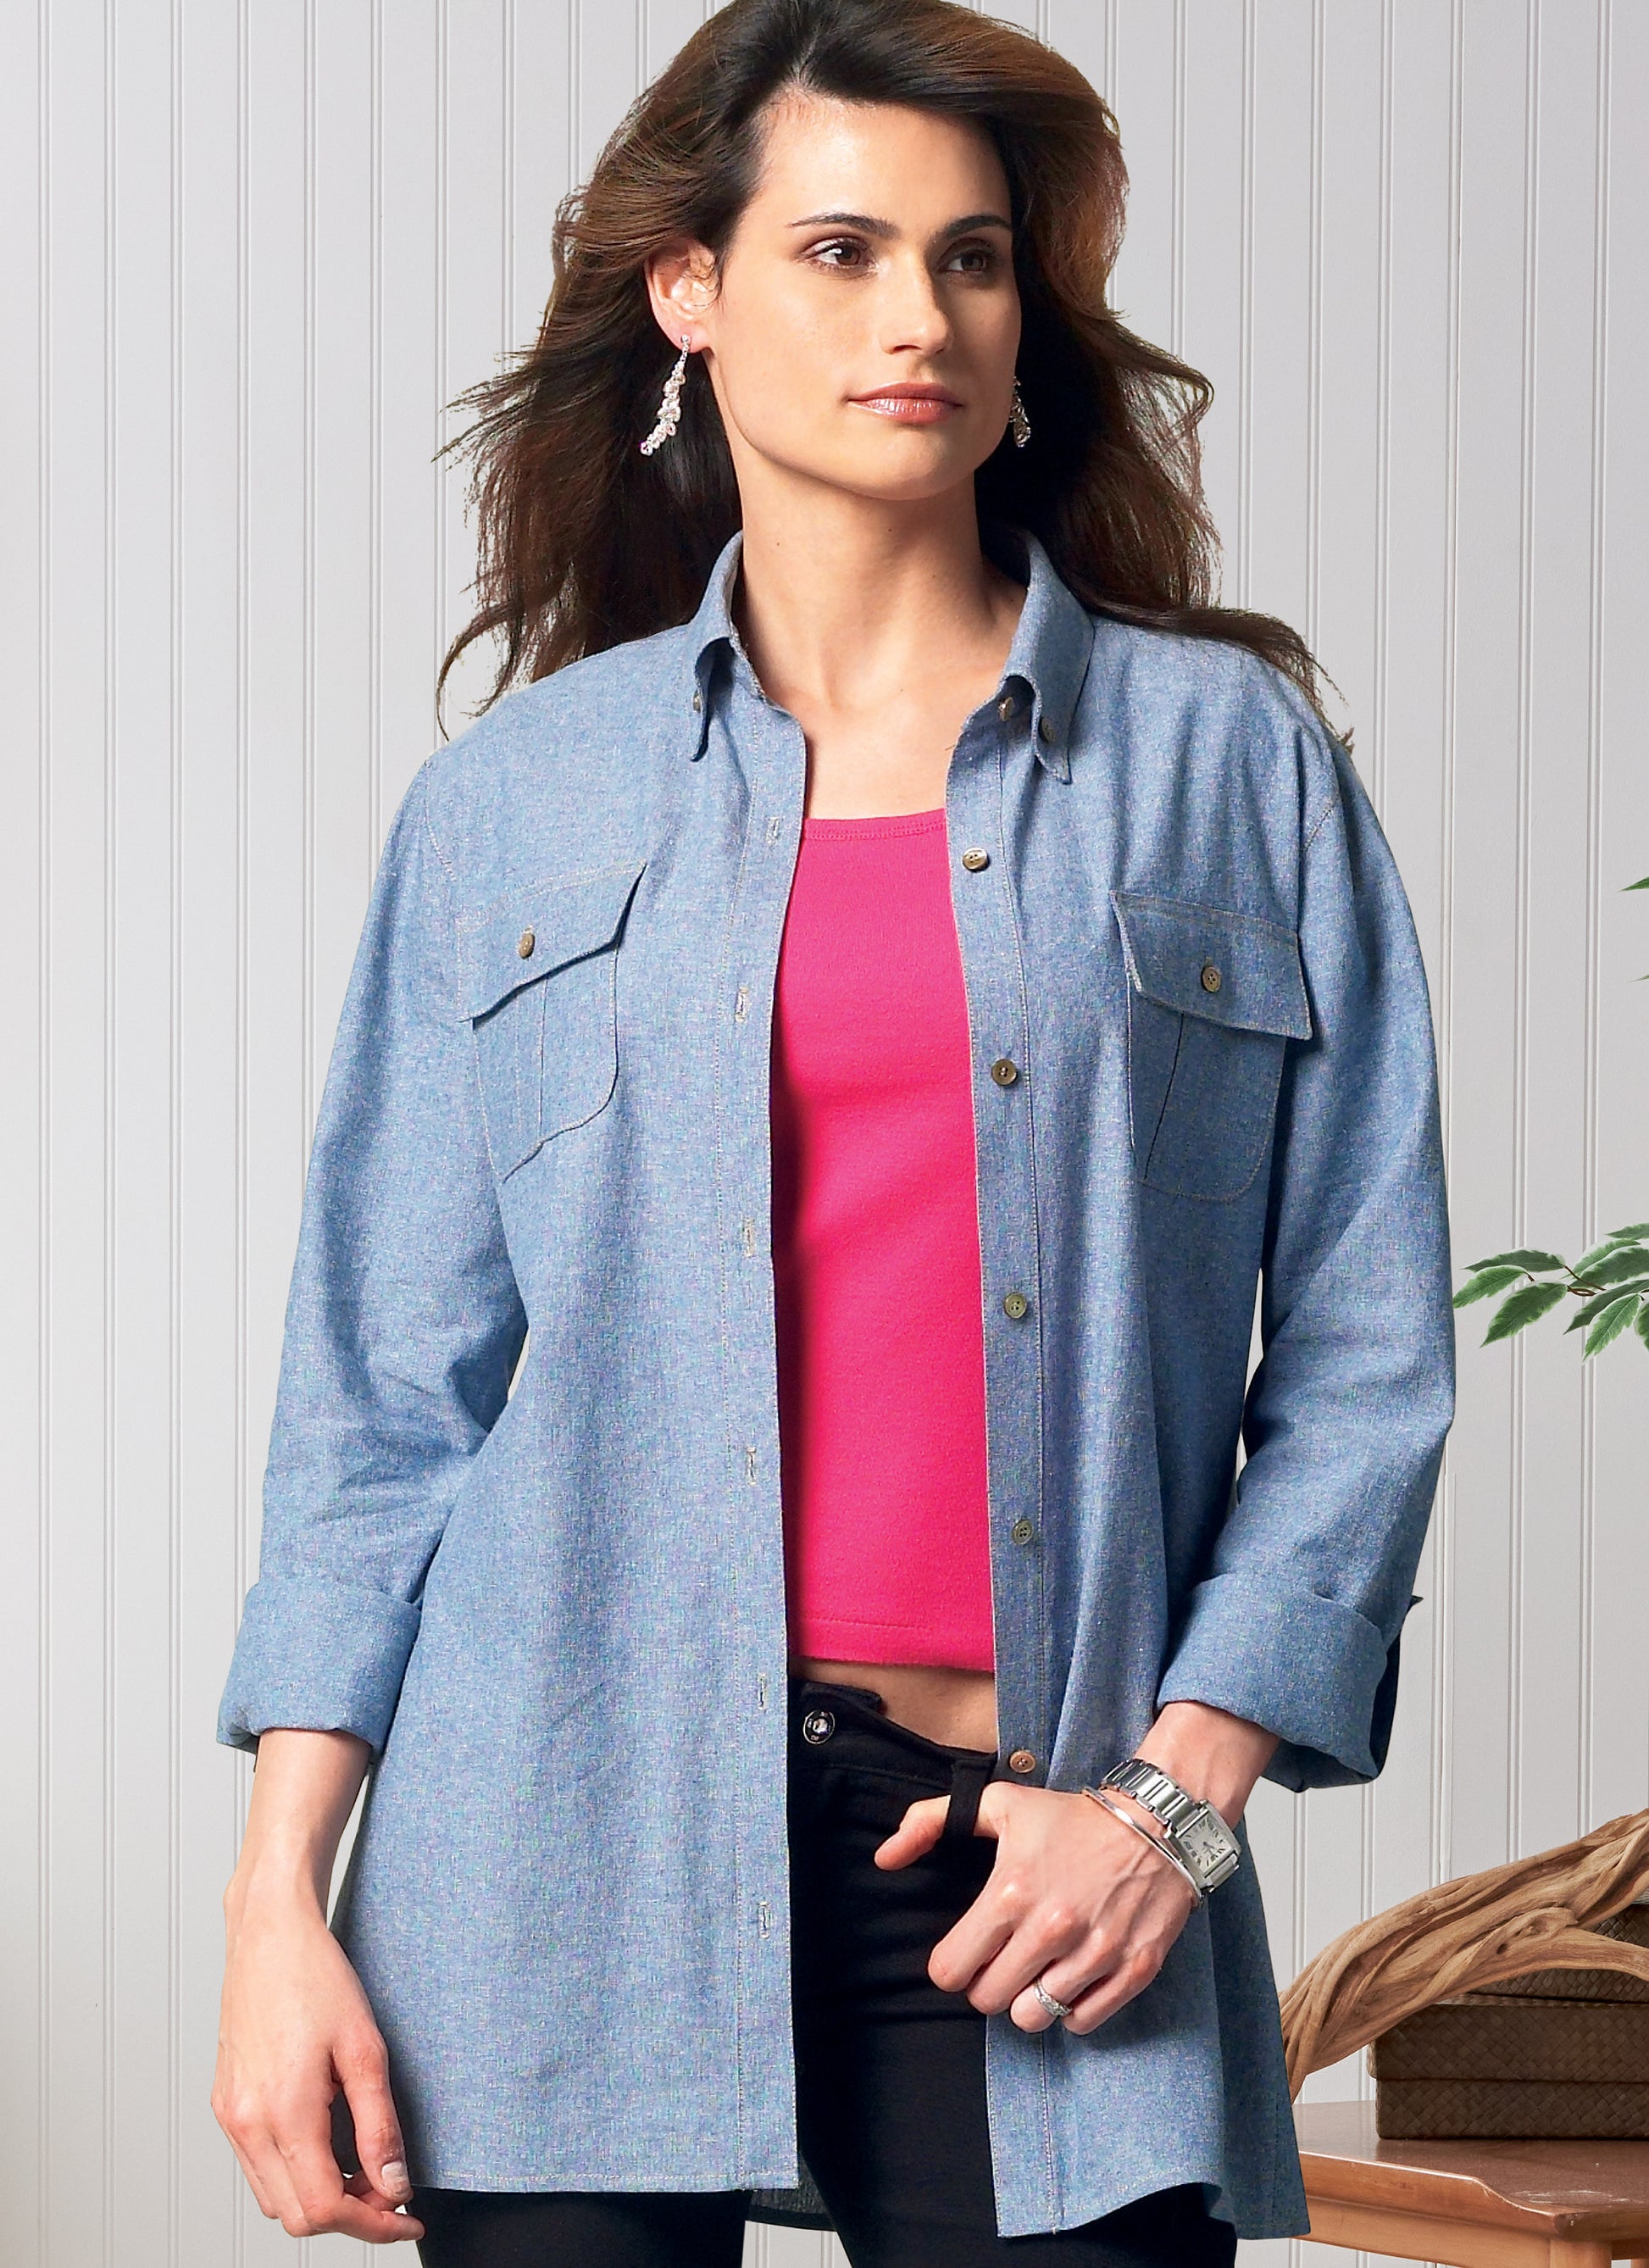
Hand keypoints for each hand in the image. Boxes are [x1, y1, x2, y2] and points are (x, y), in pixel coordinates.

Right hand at [213, 1880, 423, 2243]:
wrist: (268, 1933)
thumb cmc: (316, 1976)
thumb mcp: (365, 2049)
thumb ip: (379, 2127)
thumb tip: (395, 2186)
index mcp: (282, 2113)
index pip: (325, 2209)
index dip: (373, 2225)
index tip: (408, 2217)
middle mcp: (246, 2125)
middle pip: (297, 2217)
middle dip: (350, 2216)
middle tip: (391, 2188)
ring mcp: (230, 2117)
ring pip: (274, 2198)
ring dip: (320, 2198)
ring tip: (363, 2166)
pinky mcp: (226, 2104)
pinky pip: (257, 2167)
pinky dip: (295, 2173)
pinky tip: (327, 2144)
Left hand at [875, 1781, 1198, 2033]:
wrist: (1158, 1822)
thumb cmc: (1072, 1817)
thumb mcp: (999, 1804)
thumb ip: (928, 1822)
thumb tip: (884, 1858)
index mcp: (1010, 1892)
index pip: (952, 1970)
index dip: (952, 1965)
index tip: (965, 1953)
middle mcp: (1051, 1928)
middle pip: (989, 2000)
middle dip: (988, 1983)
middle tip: (1003, 1959)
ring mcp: (1095, 1953)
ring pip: (1034, 2018)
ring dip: (1030, 1999)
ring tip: (1039, 1968)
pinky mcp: (1132, 1970)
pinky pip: (1083, 2022)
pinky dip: (1073, 2009)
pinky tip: (1073, 1976)